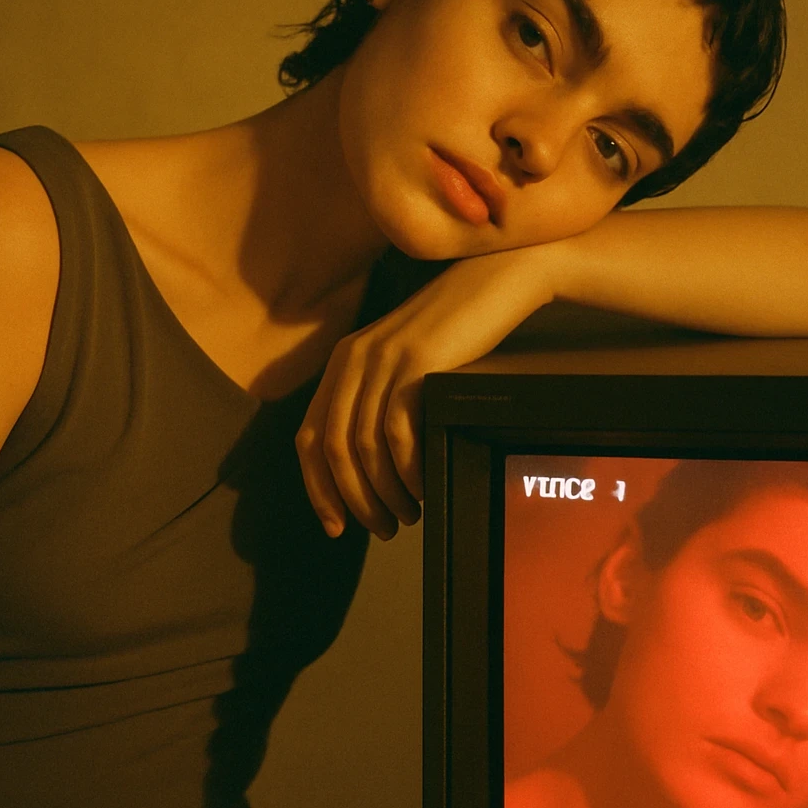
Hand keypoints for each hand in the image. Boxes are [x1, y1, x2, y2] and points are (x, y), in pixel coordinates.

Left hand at [295, 247, 554, 538]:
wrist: (498, 280)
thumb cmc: (460, 331)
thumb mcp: (406, 362)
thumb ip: (381, 399)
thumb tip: (372, 473)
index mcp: (343, 361)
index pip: (309, 437)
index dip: (317, 488)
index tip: (335, 525)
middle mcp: (353, 358)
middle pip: (333, 450)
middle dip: (354, 500)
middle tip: (382, 527)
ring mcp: (383, 358)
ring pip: (364, 448)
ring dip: (383, 493)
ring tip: (406, 515)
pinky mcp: (417, 361)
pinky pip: (399, 432)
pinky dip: (408, 470)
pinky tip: (424, 488)